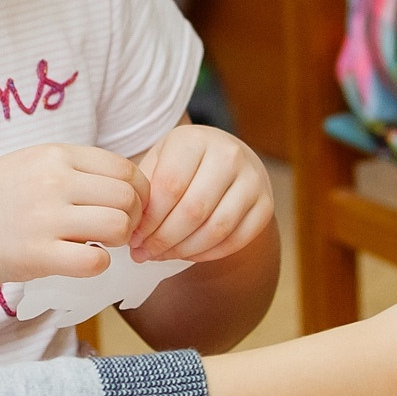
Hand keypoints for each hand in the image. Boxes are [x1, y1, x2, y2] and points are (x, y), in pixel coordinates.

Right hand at [0, 142, 147, 289]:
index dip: (137, 193)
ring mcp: (44, 218)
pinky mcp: (36, 255)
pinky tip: (78, 261)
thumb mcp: (29, 164)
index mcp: (54, 155)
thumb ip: (73, 169)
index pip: (124, 168)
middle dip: (131, 218)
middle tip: (113, 232)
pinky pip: (95, 261)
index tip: (125, 209)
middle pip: (128, 198)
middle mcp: (52, 180)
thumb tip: (125, 182)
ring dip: (116, 242)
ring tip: (95, 245)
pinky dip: (96, 265)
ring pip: (119, 226)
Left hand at [131, 123, 271, 262]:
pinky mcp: (265, 205)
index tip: (133, 237)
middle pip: (193, 211)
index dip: (149, 219)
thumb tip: (131, 231)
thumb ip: (144, 191)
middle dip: (163, 239)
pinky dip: (207, 254)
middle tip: (144, 253)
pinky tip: (187, 253)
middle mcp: (229, 155)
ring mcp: (253, 180)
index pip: (170, 186)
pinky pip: (236, 240)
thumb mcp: (159, 161)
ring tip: (162, 255)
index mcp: (195, 140)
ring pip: (216, 229)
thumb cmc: (184, 163)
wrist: (227, 158)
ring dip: (184, 250)